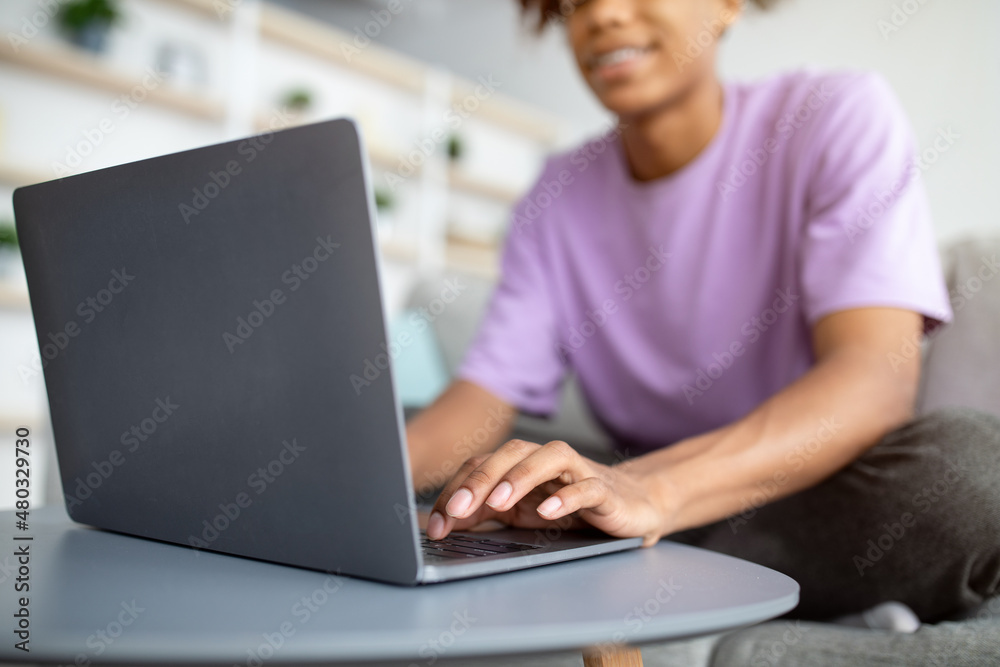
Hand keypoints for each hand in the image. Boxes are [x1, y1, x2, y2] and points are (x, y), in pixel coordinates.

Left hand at [426, 439, 671, 546]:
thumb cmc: (575, 509)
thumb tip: (442, 522)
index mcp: (523, 465)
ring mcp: (579, 473)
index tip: (436, 522)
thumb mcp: (521, 514)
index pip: (483, 465)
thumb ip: (484, 514)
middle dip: (481, 479)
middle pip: (511, 453)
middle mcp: (548, 462)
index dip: (456, 489)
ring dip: (520, 477)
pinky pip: (587, 488)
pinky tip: (548, 512)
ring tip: (498, 502)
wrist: (636, 506)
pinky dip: (567, 497)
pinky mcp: (606, 491)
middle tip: (458, 508)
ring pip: (550, 457)